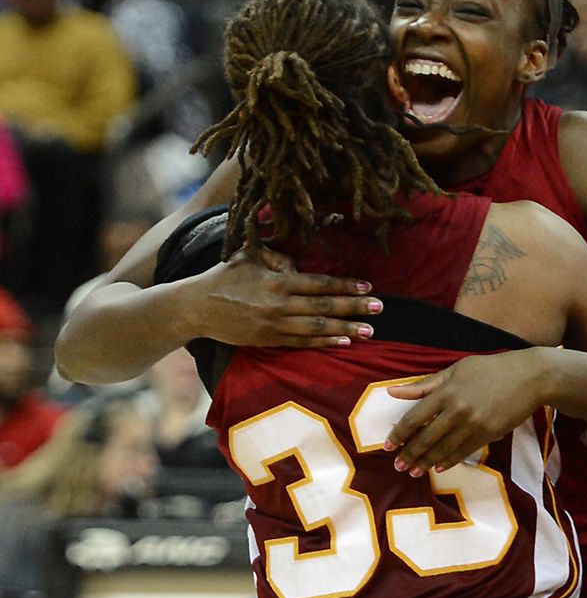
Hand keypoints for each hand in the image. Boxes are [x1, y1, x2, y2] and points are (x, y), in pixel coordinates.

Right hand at [191, 245, 379, 347]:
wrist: (195, 306)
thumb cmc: (225, 276)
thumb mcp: (249, 255)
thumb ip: (278, 256)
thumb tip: (300, 266)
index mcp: (276, 281)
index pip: (318, 284)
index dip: (344, 286)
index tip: (368, 286)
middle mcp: (278, 304)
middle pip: (323, 307)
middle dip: (354, 308)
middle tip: (379, 308)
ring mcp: (273, 325)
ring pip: (316, 329)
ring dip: (345, 330)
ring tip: (368, 331)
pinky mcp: (268, 340)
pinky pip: (302, 343)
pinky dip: (324, 343)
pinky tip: (344, 342)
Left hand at [382, 349, 554, 475]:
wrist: (530, 377)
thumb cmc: (491, 369)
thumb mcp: (456, 370)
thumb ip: (424, 385)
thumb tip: (392, 392)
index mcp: (446, 391)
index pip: (415, 417)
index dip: (399, 434)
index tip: (388, 446)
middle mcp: (458, 409)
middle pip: (427, 438)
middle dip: (410, 454)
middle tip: (397, 466)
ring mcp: (474, 424)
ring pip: (444, 449)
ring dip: (426, 462)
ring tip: (414, 471)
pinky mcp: (489, 433)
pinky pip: (464, 451)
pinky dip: (450, 461)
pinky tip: (439, 467)